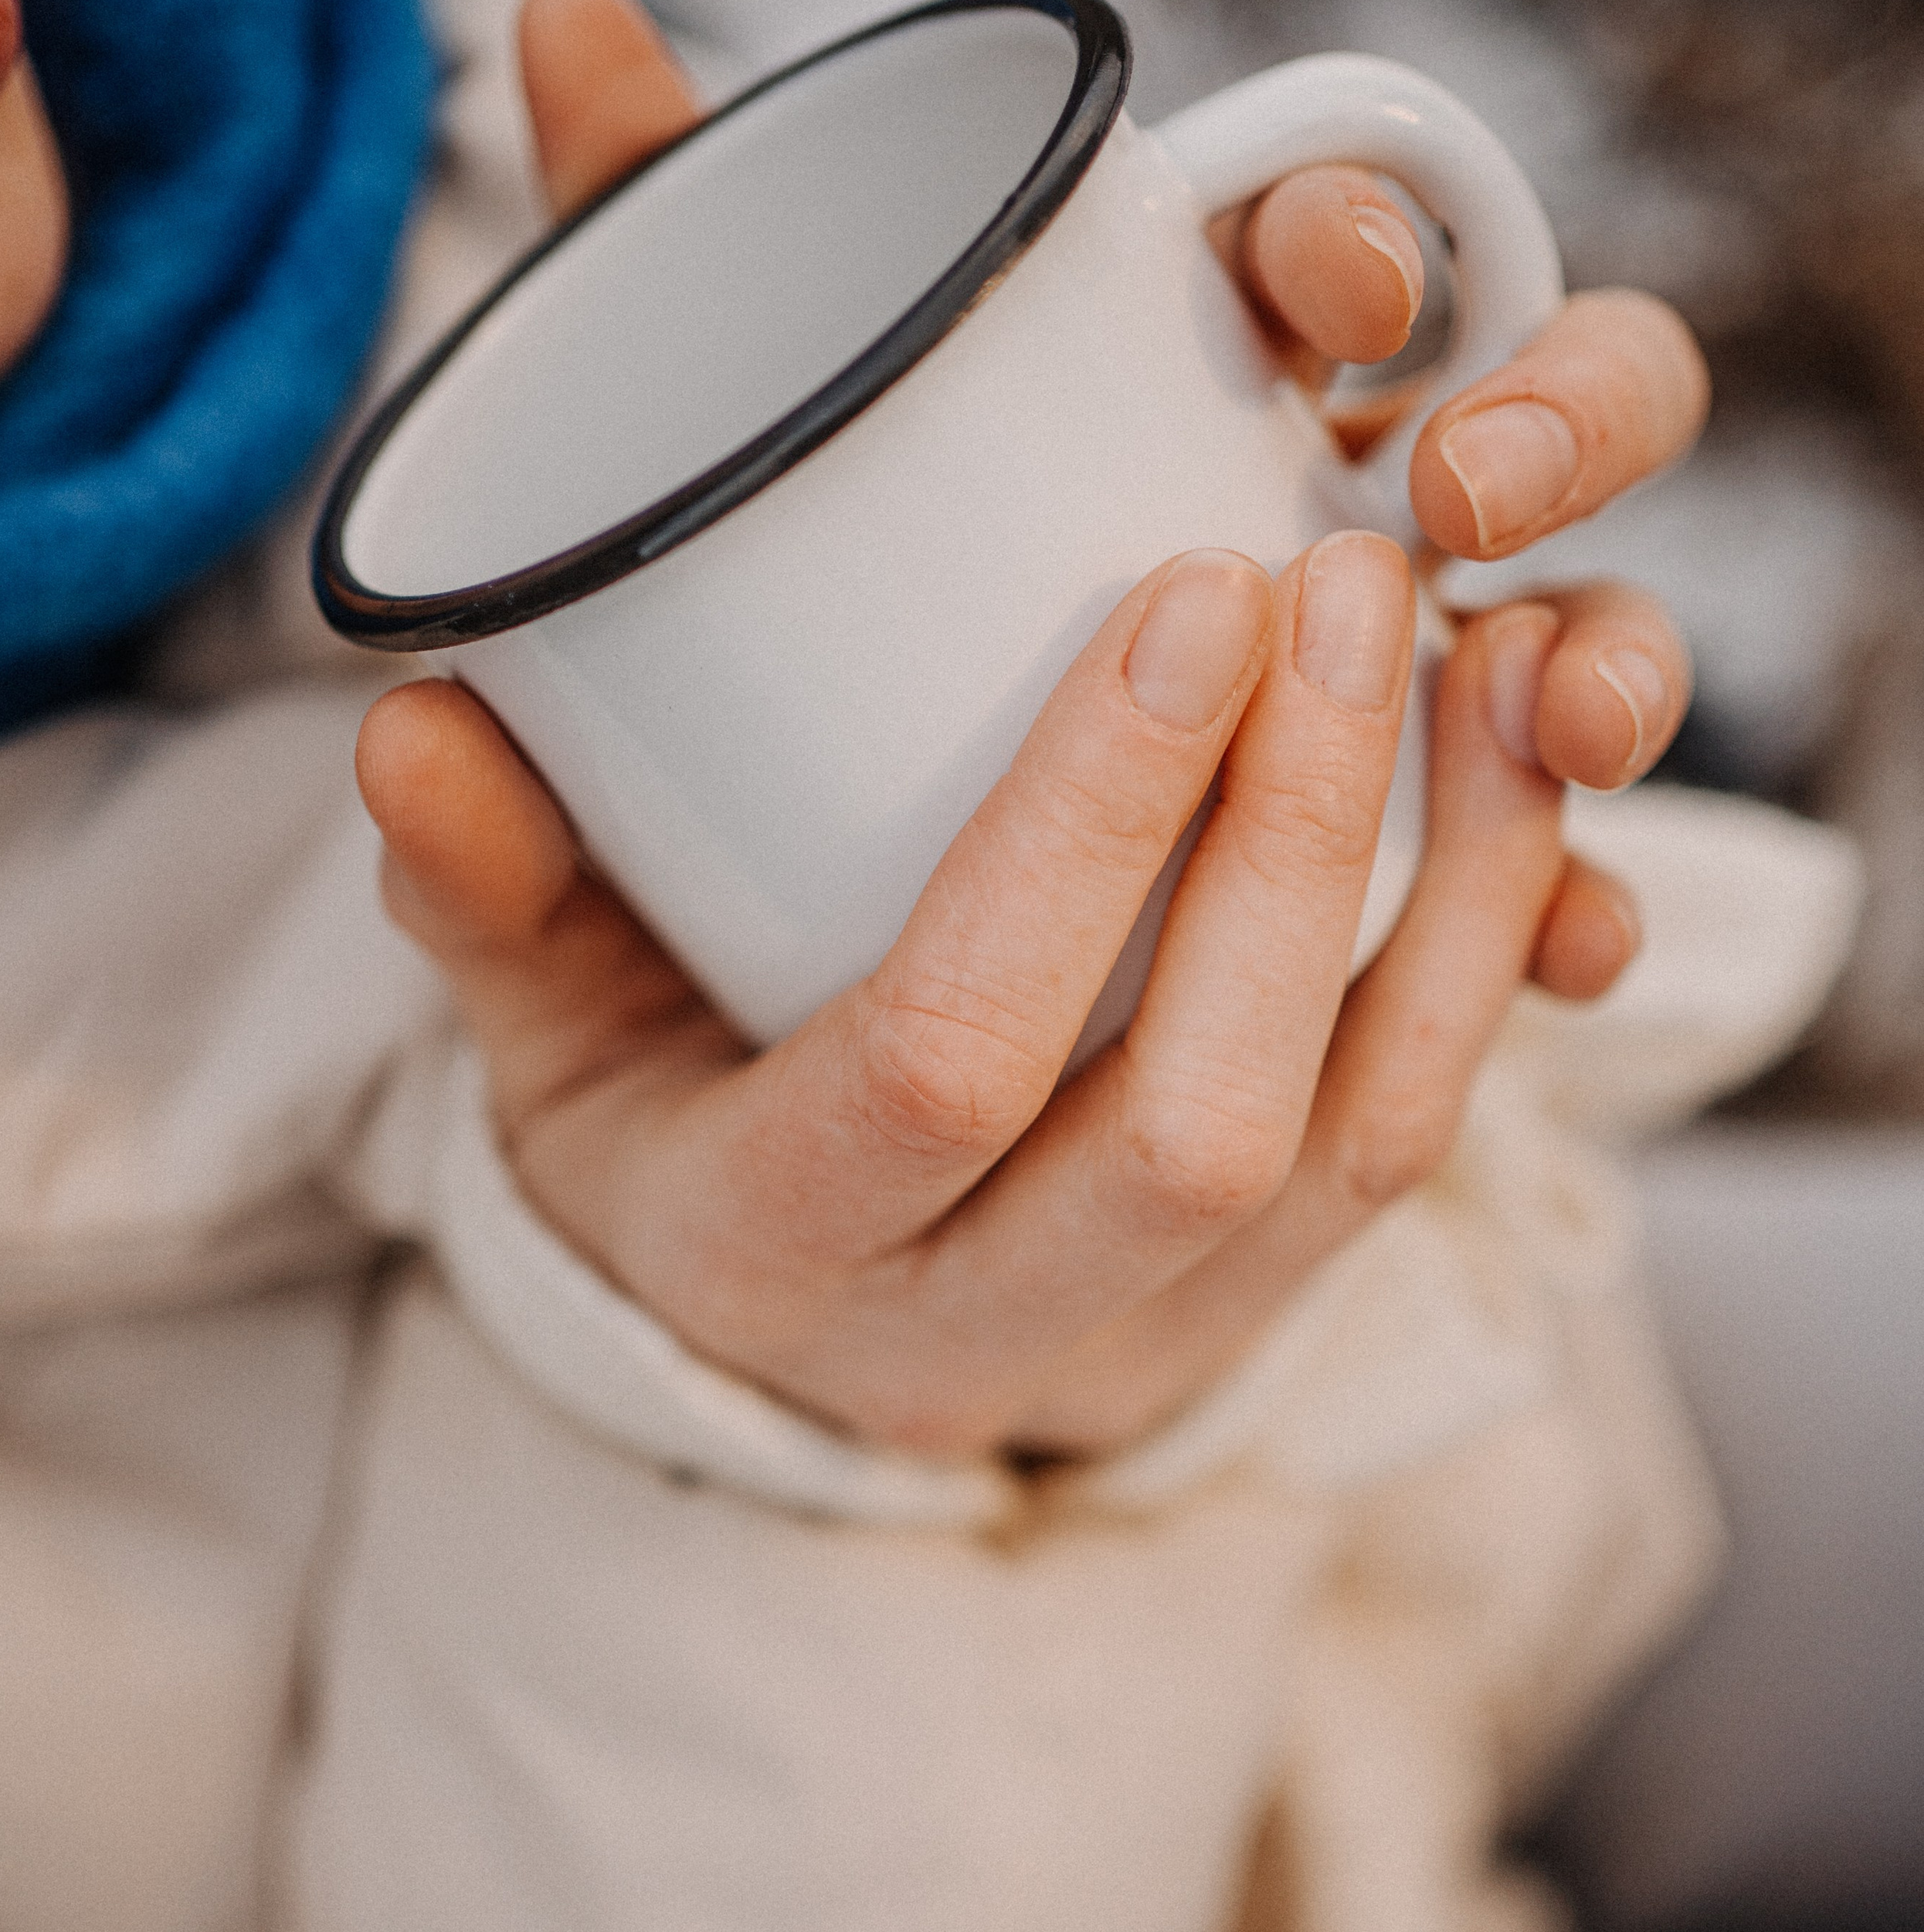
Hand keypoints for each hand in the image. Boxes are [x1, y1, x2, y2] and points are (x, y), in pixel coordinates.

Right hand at [355, 0, 1700, 1459]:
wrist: (787, 1353)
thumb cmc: (660, 1139)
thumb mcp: (540, 1033)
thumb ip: (490, 885)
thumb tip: (414, 726)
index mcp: (769, 1247)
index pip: (946, 1055)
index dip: (1079, 831)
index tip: (1177, 597)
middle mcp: (977, 1337)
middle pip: (1193, 1120)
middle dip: (1290, 836)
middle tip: (1338, 578)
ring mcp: (1153, 1343)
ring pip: (1364, 1139)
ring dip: (1447, 880)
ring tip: (1486, 643)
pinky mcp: (1272, 1311)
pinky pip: (1430, 1136)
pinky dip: (1494, 942)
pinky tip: (1518, 768)